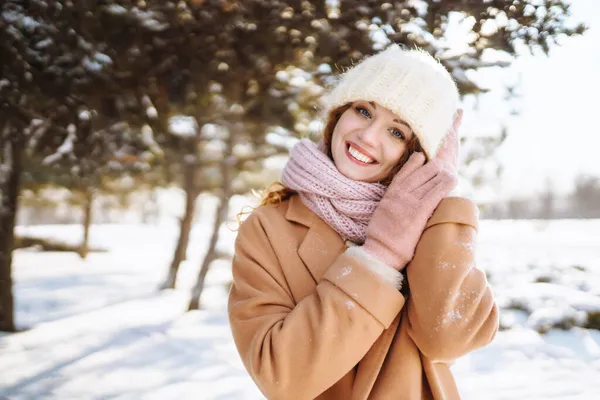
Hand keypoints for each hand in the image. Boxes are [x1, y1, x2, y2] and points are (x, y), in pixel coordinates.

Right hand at [362, 112, 460, 269]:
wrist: (380, 253)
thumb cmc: (382, 237)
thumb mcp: (383, 212)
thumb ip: (393, 201)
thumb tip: (399, 198)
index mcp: (392, 192)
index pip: (407, 167)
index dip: (419, 155)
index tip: (429, 147)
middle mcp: (401, 192)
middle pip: (422, 166)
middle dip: (437, 152)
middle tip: (449, 137)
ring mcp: (410, 200)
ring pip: (430, 175)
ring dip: (444, 166)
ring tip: (454, 156)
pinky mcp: (419, 211)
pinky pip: (435, 191)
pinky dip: (445, 182)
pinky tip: (453, 175)